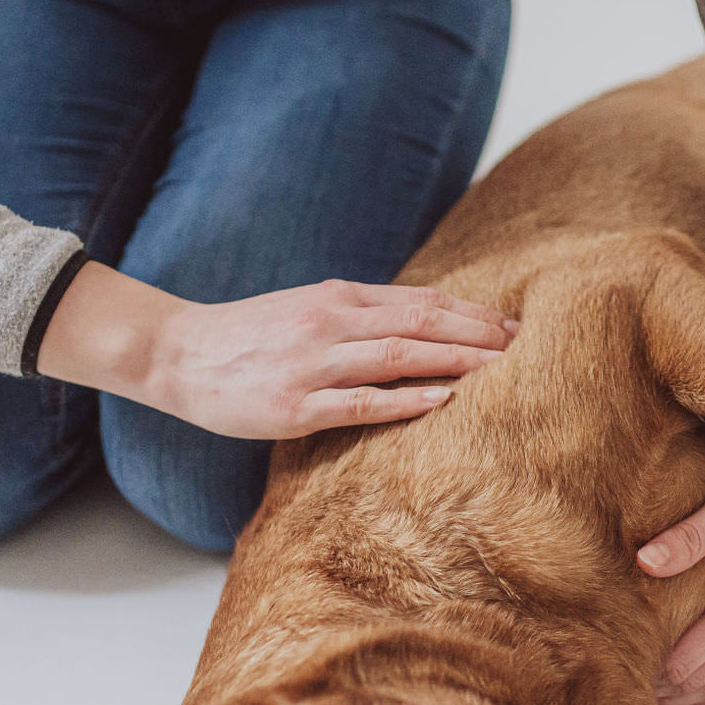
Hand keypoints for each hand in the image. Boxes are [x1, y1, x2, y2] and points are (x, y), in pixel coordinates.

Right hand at [37, 261, 516, 437]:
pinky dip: (406, 399)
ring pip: (400, 356)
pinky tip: (444, 401)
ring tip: (502, 370)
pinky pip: (361, 402)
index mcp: (339, 297)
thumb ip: (362, 315)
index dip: (472, 311)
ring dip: (456, 362)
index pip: (422, 300)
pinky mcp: (296, 406)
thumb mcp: (309, 309)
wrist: (177, 353)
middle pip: (422, 322)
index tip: (514, 324)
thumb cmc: (250, 336)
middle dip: (479, 334)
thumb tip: (422, 323)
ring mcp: (314, 365)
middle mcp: (332, 323)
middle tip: (527, 346)